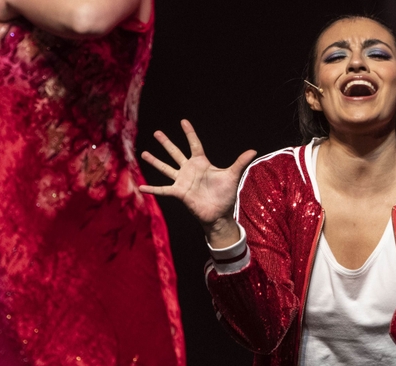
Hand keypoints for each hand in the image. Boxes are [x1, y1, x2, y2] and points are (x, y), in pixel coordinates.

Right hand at [140, 119, 256, 246]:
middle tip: (156, 132)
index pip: (194, 144)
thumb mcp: (232, 175)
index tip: (183, 121)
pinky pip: (163, 189)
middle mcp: (190, 170)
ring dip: (155, 161)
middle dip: (166, 143)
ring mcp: (182, 181)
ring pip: (166, 168)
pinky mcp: (178, 193)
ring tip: (144, 153)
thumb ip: (240, 162)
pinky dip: (152, 189)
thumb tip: (254, 150)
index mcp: (202, 163)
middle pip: (176, 153)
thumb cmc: (226, 195)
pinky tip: (141, 187)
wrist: (219, 214)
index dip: (189, 133)